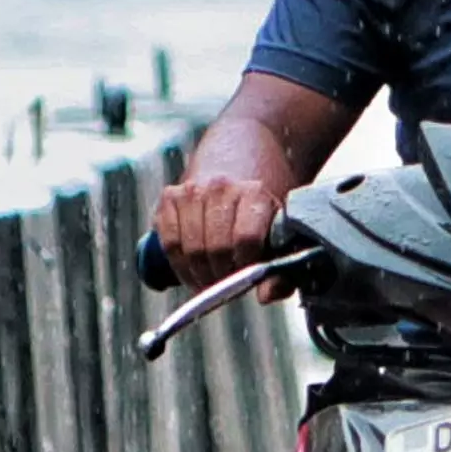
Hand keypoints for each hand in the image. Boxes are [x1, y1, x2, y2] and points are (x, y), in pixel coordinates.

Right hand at [154, 173, 289, 287]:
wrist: (242, 154)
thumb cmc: (263, 205)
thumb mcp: (283, 232)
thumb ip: (283, 271)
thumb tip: (265, 297)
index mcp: (255, 192)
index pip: (245, 240)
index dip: (245, 265)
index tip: (247, 275)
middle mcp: (221, 186)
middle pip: (214, 248)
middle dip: (220, 276)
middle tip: (225, 284)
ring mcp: (192, 189)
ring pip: (189, 248)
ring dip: (198, 273)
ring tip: (209, 279)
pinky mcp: (171, 195)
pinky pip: (168, 241)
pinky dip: (178, 263)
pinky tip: (191, 270)